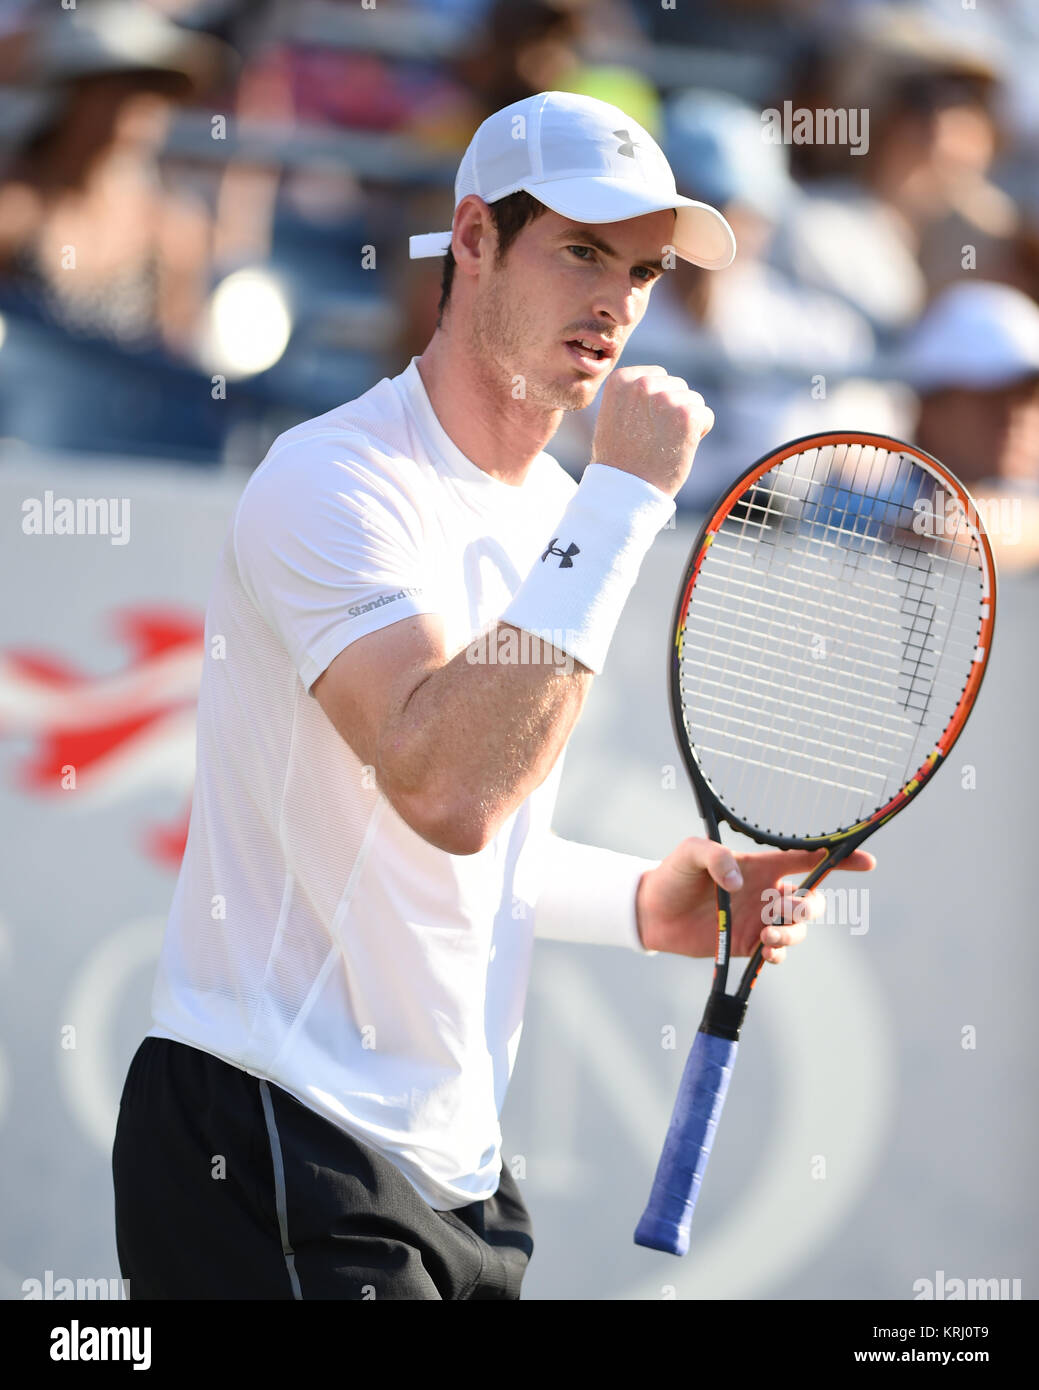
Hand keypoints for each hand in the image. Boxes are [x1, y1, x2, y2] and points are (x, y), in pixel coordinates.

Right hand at [591, 365, 713, 497]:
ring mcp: (666, 399)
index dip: (655, 402)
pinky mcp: (687, 415)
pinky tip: (678, 448)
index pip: (657, 376)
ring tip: (664, 444)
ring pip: (694, 400)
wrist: (627, 489)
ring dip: (685, 422)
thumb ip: (633, 394)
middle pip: (677, 386)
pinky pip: (706, 416)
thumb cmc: (619, 458)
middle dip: (672, 410)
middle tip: (654, 438)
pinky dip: (698, 433)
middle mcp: (643, 384)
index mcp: (621, 380)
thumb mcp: (613, 414)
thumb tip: (659, 382)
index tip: (641, 425)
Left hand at [635, 837, 875, 961]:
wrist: (652, 911)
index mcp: (761, 865)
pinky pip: (778, 952)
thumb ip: (714, 857)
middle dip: (810, 908)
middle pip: (811, 901)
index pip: (808, 859)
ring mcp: (760, 920)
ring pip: (798, 929)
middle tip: (785, 910)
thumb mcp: (690, 853)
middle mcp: (767, 892)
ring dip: (791, 934)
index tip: (867, 863)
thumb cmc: (673, 874)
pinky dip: (779, 953)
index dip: (840, 861)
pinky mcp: (748, 944)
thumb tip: (739, 881)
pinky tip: (765, 952)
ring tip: (766, 936)